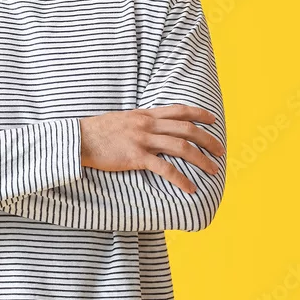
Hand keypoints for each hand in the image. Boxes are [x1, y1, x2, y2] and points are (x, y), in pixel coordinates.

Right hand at [80, 105, 224, 193]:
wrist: (78, 139)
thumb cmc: (98, 131)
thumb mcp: (122, 119)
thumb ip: (140, 122)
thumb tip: (152, 127)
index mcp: (145, 115)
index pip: (179, 110)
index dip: (199, 114)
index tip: (213, 120)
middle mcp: (147, 124)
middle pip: (186, 129)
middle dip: (207, 139)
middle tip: (220, 150)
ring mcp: (142, 140)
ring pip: (181, 147)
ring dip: (201, 159)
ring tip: (213, 170)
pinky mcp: (135, 156)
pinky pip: (164, 168)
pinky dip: (181, 179)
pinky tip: (190, 188)